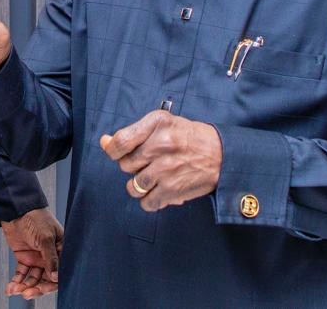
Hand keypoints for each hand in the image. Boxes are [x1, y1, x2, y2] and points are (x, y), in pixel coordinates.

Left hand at [0, 207, 62, 298]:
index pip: (59, 273)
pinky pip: (22, 273)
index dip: (52, 283)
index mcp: (60, 251)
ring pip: (33, 278)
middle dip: (36, 287)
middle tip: (26, 293)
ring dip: (24, 286)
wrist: (16, 208)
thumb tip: (56, 277)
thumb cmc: (36, 217)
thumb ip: (50, 258)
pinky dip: (16, 280)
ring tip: (14, 289)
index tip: (41, 288)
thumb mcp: (45, 237)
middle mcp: (49, 257)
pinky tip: (10, 287)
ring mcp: (37, 258)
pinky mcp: (24, 258)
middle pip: (46, 279)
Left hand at [99, 110, 221, 211]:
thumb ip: (133, 133)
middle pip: (126, 165)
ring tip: (152, 178)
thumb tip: (105, 142)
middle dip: (132, 166)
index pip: (121, 141)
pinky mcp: (173, 190)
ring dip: (139, 185)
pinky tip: (158, 190)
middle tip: (147, 162)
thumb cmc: (189, 138)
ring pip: (133, 186)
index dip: (112, 150)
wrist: (222, 155)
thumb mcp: (163, 124)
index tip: (116, 152)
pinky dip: (149, 200)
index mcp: (157, 124)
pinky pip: (147, 202)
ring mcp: (166, 169)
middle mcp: (161, 145)